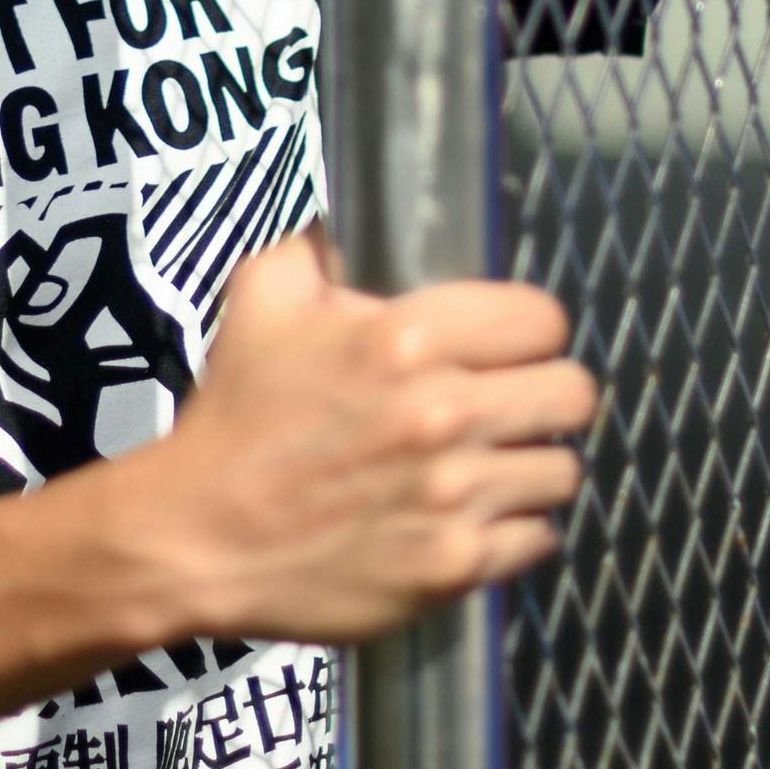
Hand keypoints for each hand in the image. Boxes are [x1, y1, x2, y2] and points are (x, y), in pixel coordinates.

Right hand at [121, 229, 596, 644]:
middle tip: (507, 408)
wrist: (196, 535)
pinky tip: (473, 518)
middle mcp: (444, 414)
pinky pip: (538, 538)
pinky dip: (513, 530)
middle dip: (543, 396)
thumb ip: (315, 240)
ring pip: (562, 471)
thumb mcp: (263, 297)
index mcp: (408, 338)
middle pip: (573, 394)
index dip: (527, 332)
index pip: (544, 320)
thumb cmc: (235, 414)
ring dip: (529, 466)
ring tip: (490, 466)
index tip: (503, 350)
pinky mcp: (454, 565)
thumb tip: (344, 203)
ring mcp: (454, 496)